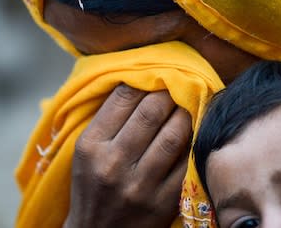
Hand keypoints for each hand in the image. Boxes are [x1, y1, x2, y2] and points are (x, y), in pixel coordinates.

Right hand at [64, 84, 191, 227]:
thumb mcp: (86, 152)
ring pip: (174, 134)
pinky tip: (195, 131)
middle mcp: (112, 164)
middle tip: (176, 86)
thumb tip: (139, 82)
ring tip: (187, 105)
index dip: (144, 81)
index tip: (155, 76)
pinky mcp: (163, 202)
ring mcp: (139, 185)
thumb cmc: (91, 185)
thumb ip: (108, 119)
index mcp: (90, 146)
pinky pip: (187, 162)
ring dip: (186, 113)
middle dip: (169, 93)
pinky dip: (194, 141)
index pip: (123, 98)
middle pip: (152, 112)